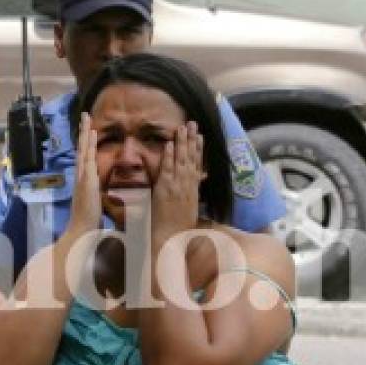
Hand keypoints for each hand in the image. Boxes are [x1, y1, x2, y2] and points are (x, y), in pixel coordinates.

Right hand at [66, 113, 100, 237]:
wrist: (80, 231)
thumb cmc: (88, 222)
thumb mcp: (94, 205)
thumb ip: (96, 196)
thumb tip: (100, 194)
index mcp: (84, 181)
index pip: (85, 158)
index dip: (87, 144)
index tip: (89, 131)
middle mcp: (80, 176)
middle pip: (81, 149)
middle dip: (83, 132)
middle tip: (85, 115)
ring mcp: (82, 177)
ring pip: (83, 150)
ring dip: (85, 133)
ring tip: (87, 118)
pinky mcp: (86, 179)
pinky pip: (88, 158)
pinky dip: (89, 145)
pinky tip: (92, 133)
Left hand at [151, 122, 204, 242]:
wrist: (171, 241)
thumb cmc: (179, 232)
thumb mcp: (190, 214)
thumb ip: (191, 201)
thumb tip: (194, 194)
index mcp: (193, 191)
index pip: (197, 165)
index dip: (199, 150)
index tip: (200, 136)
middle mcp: (187, 186)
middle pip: (191, 158)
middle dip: (192, 140)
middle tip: (193, 123)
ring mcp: (177, 187)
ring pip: (181, 160)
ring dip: (181, 143)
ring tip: (182, 127)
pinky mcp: (165, 190)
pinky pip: (167, 169)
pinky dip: (168, 156)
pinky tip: (168, 144)